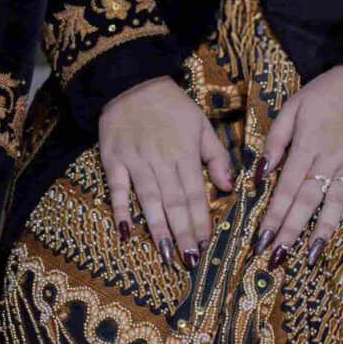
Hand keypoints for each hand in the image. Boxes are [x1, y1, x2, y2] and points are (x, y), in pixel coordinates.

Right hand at [97, 73, 234, 263]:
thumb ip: (216, 156)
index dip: (201, 222)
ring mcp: (134, 161)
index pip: (195, 194)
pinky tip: (126, 233)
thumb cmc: (171, 105)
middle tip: (189, 262)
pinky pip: (116, 188)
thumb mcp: (201, 124)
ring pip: (148, 200)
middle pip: (174, 202)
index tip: (206, 246)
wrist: (131, 81)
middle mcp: (160, 160)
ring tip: (165, 256)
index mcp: (184, 152)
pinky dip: (120, 210)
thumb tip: (230, 187)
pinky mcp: (112, 159)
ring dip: (157, 229)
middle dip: (183, 234)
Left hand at [255, 64, 342, 260]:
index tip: (261, 239)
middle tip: (278, 258)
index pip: (286, 187)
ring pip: (337, 202)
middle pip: (307, 200)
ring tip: (312, 256)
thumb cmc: (326, 93)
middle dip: (291, 231)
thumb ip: (275, 140)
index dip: (273, 215)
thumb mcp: (293, 106)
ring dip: (324, 230)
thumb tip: (259, 174)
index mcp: (306, 145)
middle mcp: (330, 158)